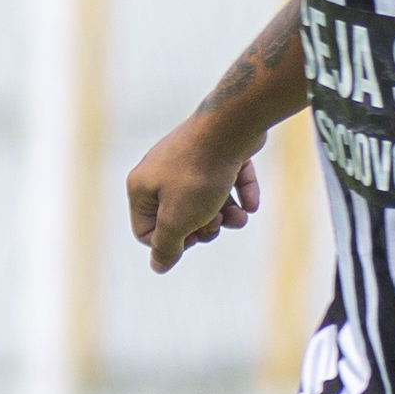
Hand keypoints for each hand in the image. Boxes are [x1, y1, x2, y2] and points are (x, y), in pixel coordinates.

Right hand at [125, 121, 265, 273]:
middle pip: (179, 217)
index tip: (192, 237)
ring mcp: (189, 158)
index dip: (171, 242)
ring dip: (226, 215)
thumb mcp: (178, 219)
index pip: (146, 231)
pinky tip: (252, 204)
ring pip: (205, 200)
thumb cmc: (199, 176)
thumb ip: (166, 246)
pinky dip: (239, 193)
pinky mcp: (217, 151)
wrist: (231, 126)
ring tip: (240, 218)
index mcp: (142, 186)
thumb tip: (158, 266)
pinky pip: (226, 179)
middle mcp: (160, 170)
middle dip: (203, 227)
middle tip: (216, 222)